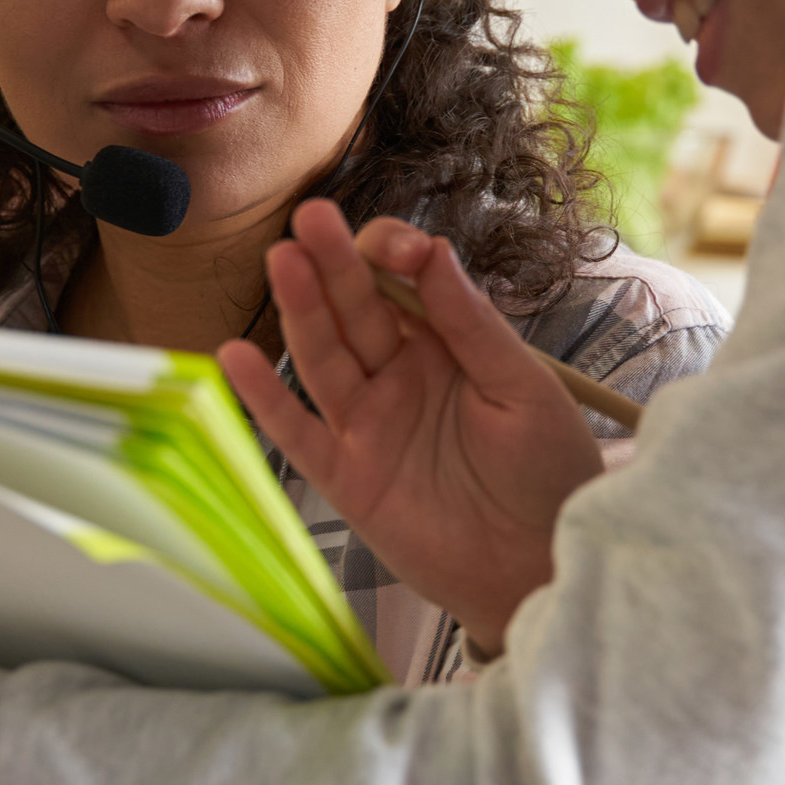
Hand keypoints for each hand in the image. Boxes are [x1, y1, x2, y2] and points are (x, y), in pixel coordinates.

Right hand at [216, 201, 603, 653]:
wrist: (543, 566)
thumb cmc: (549, 475)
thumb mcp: (524, 389)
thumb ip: (473, 325)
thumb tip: (434, 252)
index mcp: (447, 346)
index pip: (403, 282)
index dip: (392, 256)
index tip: (402, 248)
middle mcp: (399, 377)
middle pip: (354, 309)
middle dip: (333, 262)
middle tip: (310, 218)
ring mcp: (368, 424)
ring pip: (322, 356)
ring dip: (300, 308)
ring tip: (281, 260)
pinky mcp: (345, 476)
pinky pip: (297, 430)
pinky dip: (264, 397)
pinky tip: (236, 355)